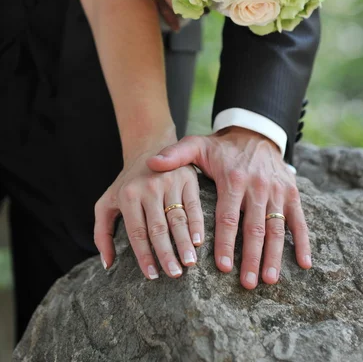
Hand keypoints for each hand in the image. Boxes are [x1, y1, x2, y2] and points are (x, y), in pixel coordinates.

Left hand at [94, 129, 203, 279]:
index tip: (152, 275)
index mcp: (128, 196)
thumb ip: (102, 232)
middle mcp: (149, 188)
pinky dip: (197, 224)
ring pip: (177, 218)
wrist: (149, 148)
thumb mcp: (107, 202)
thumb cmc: (127, 182)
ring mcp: (170, 182)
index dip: (144, 256)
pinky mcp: (188, 178)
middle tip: (174, 274)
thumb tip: (106, 264)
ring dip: (184, 242)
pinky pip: (193, 206)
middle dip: (167, 253)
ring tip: (189, 263)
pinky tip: (199, 241)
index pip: (137, 232)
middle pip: (158, 228)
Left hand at [147, 127, 311, 288]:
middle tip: (247, 284)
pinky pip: (300, 220)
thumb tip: (151, 163)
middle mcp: (258, 187)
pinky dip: (303, 242)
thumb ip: (174, 155)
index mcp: (233, 179)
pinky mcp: (292, 194)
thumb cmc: (221, 147)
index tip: (221, 267)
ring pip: (276, 228)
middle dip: (251, 258)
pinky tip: (303, 264)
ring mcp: (278, 192)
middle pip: (254, 228)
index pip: (228, 217)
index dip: (225, 242)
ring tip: (268, 279)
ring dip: (274, 255)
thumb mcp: (197, 145)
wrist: (255, 132)